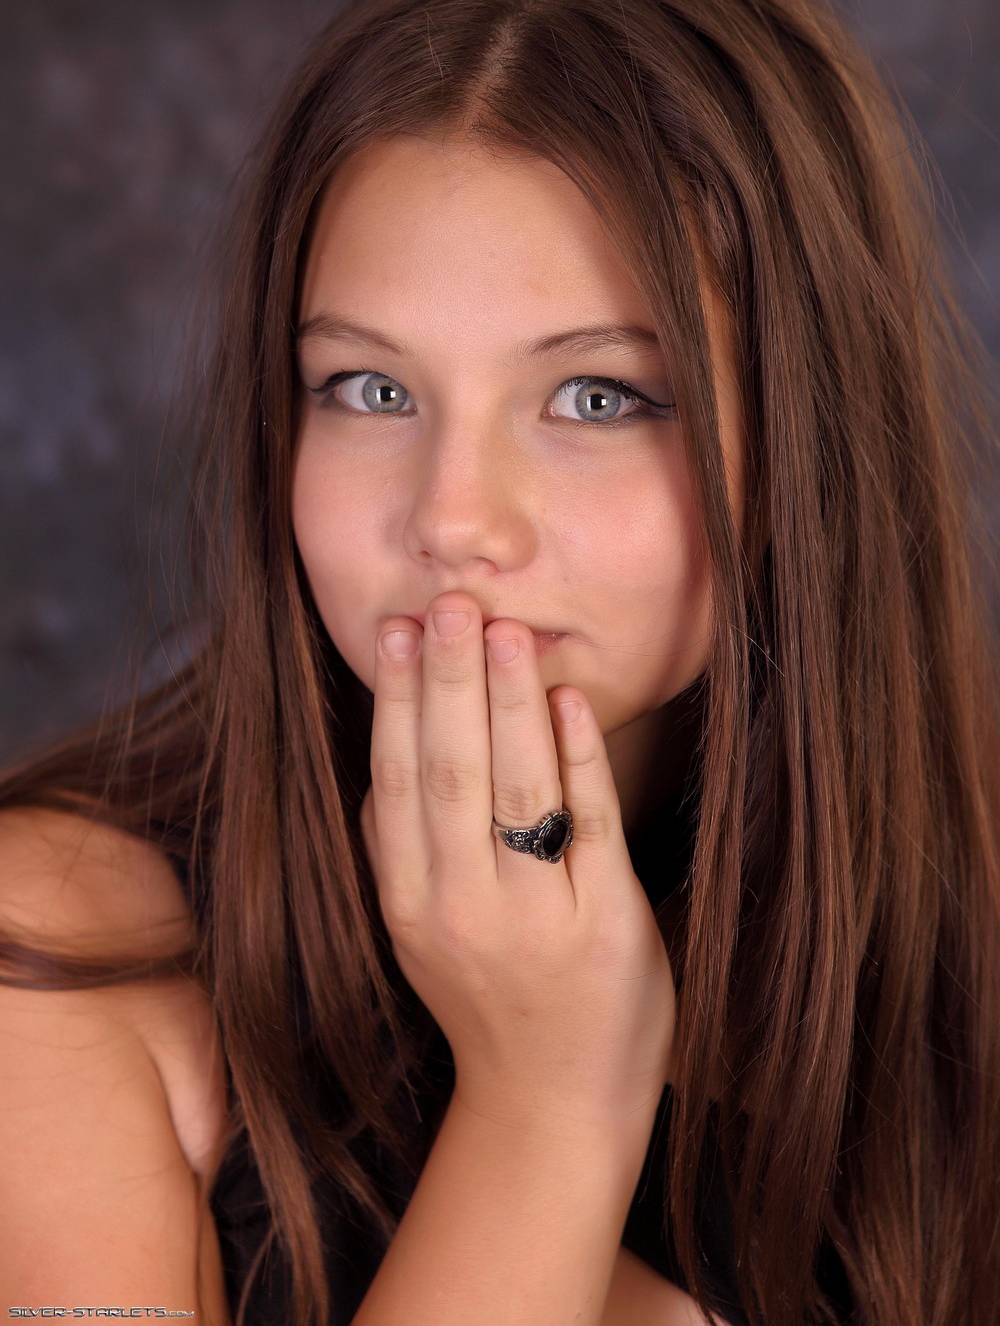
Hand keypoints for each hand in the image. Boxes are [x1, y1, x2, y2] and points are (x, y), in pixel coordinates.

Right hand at [360, 591, 675, 1129]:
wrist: (552, 1103)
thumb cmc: (489, 1000)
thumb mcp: (420, 931)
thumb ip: (401, 851)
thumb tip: (383, 754)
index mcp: (411, 905)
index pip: (396, 782)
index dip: (397, 701)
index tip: (397, 629)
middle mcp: (463, 910)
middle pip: (450, 775)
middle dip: (448, 680)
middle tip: (448, 602)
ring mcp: (536, 919)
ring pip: (516, 790)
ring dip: (508, 702)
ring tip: (503, 629)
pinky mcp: (606, 925)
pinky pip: (590, 825)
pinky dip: (578, 757)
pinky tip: (567, 701)